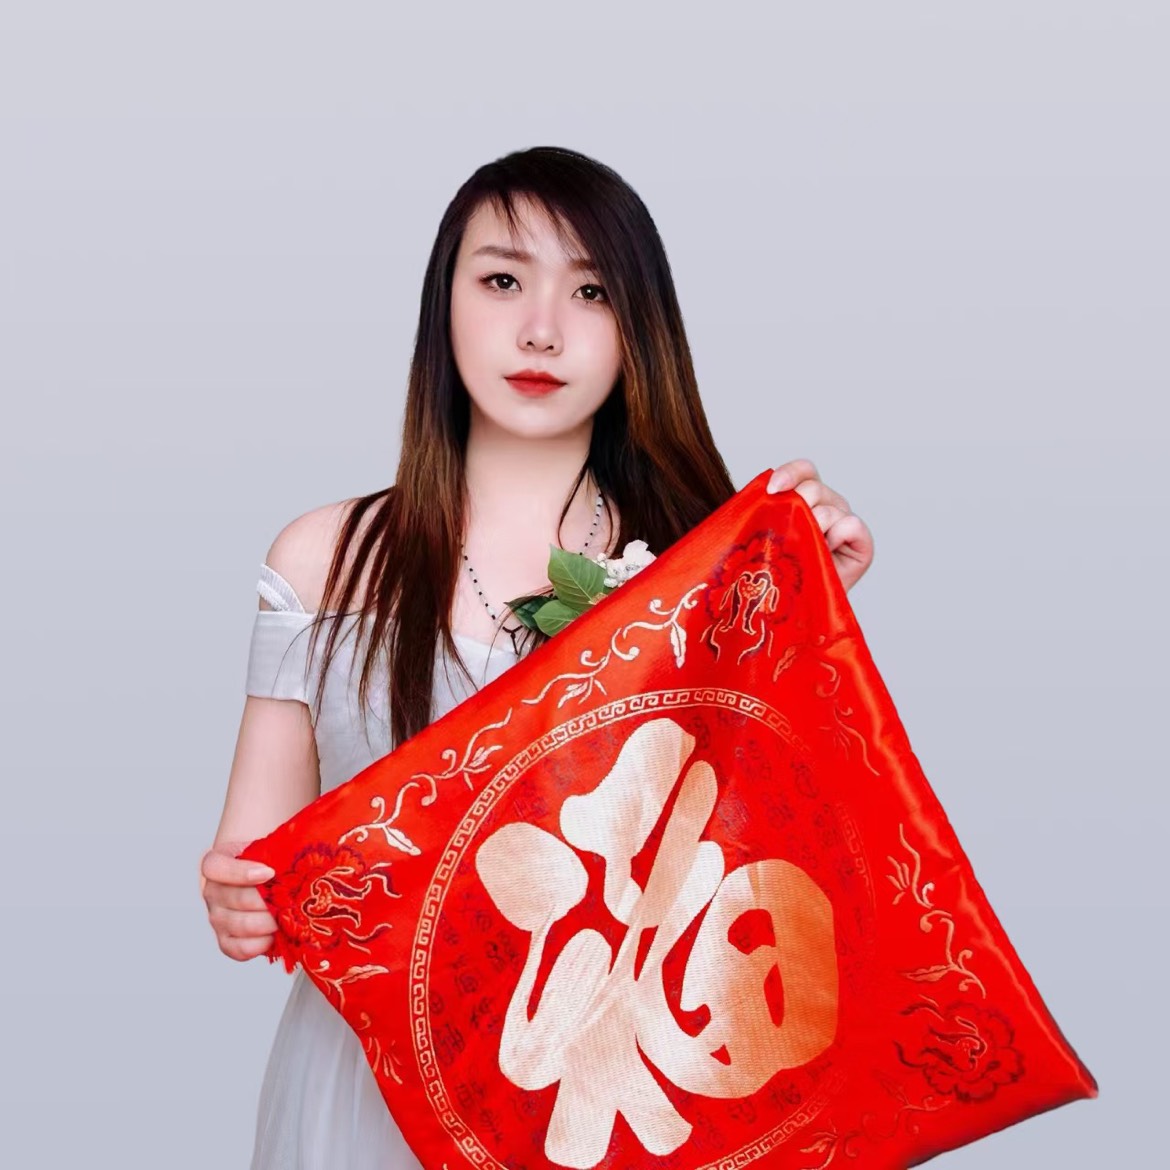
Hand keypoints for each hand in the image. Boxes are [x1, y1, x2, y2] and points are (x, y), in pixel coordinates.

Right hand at [200, 842, 277, 961]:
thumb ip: (282, 839)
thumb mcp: (270, 844)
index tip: (269, 872)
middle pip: (233, 899)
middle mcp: (213, 892)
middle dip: (264, 902)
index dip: (239, 872)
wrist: (265, 879)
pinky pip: (236, 949)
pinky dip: (258, 945)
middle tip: (287, 901)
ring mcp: (218, 917)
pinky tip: (275, 936)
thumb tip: (313, 829)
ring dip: (265, 923)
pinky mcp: (227, 940)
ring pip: (237, 925)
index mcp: (216, 863)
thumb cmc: (269, 859)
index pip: (214, 868)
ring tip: (286, 918)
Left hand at [766, 458, 873, 592]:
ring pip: (829, 508)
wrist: (794, 611)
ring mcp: (845, 524)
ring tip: (805, 550)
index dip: (789, 474)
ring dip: (814, 529)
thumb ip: (766, 512)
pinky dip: (837, 536)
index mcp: (806, 500)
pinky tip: (826, 553)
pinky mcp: (861, 545)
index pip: (804, 471)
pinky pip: (851, 524)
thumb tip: (761, 493)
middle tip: (787, 533)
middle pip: (813, 487)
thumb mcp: (765, 538)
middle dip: (797, 508)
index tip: (772, 490)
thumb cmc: (776, 576)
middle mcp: (828, 507)